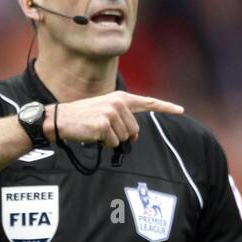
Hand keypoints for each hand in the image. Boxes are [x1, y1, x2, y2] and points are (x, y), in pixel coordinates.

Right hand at [44, 91, 183, 148]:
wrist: (61, 119)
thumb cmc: (83, 118)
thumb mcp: (105, 110)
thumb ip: (122, 118)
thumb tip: (134, 136)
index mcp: (121, 97)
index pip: (147, 102)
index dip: (165, 107)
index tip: (180, 110)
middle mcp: (118, 102)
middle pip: (135, 131)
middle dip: (123, 137)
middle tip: (105, 131)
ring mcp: (112, 113)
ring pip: (124, 138)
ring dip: (112, 141)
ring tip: (97, 131)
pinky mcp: (104, 124)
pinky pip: (113, 143)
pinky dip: (104, 144)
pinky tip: (93, 135)